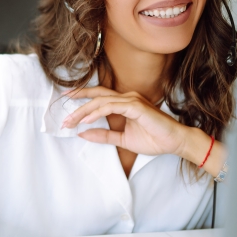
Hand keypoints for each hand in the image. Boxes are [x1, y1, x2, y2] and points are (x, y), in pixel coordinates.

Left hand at [62, 87, 189, 156]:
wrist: (174, 143)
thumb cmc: (154, 139)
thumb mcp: (123, 139)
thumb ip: (104, 135)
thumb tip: (82, 133)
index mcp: (124, 103)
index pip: (99, 96)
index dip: (82, 96)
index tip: (66, 100)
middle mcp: (127, 98)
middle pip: (97, 94)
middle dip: (78, 99)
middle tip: (62, 109)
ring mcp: (132, 100)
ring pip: (101, 101)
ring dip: (83, 111)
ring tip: (71, 121)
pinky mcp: (136, 107)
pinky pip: (111, 107)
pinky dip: (97, 113)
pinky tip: (86, 120)